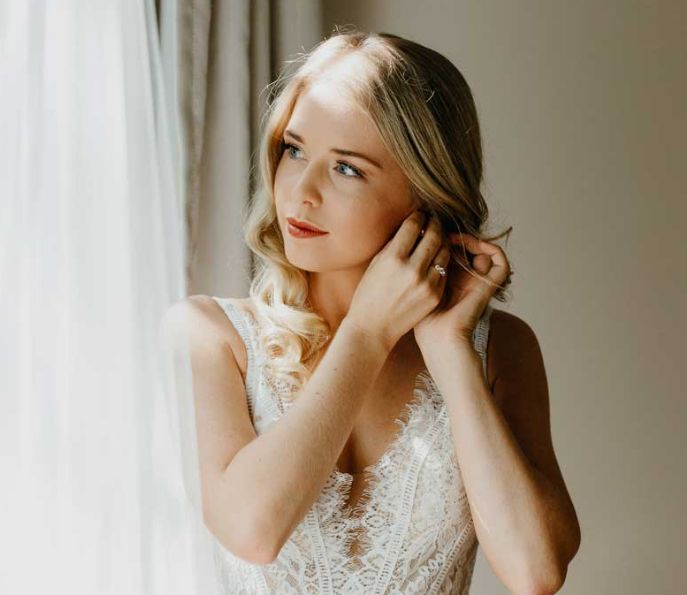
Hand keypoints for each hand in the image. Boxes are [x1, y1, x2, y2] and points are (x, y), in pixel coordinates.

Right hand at [345, 210, 450, 351]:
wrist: (372, 328)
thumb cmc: (368, 295)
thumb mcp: (375, 264)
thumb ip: (393, 245)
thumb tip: (409, 227)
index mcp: (393, 258)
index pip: (413, 226)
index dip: (418, 216)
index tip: (420, 214)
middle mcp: (412, 269)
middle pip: (433, 235)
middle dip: (434, 224)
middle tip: (433, 221)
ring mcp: (426, 283)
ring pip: (444, 251)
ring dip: (442, 241)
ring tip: (437, 238)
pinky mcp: (435, 295)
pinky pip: (444, 271)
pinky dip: (441, 262)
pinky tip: (436, 259)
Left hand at [414, 232, 512, 348]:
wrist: (437, 336)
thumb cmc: (422, 315)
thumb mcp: (418, 282)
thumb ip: (421, 261)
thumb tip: (419, 233)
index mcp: (451, 278)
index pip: (454, 249)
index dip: (446, 237)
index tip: (432, 230)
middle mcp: (467, 278)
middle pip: (469, 247)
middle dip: (457, 236)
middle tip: (444, 231)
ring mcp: (480, 280)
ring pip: (484, 249)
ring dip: (472, 239)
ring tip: (455, 238)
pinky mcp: (491, 284)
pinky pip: (499, 259)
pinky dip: (489, 247)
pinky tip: (471, 244)